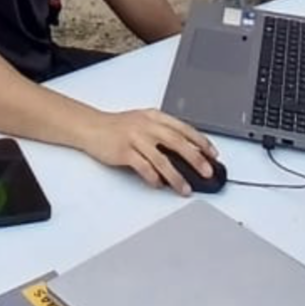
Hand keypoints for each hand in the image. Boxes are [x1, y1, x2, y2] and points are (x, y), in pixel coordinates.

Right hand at [79, 109, 218, 194]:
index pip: (183, 128)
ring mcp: (135, 138)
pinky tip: (158, 184)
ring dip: (176, 175)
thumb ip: (163, 133)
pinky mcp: (123, 151)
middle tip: (207, 171)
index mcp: (154, 117)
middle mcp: (146, 126)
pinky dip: (153, 177)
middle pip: (176, 142)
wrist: (91, 127)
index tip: (212, 153)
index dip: (200, 141)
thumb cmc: (118, 127)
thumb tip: (187, 152)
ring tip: (185, 189)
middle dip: (195, 158)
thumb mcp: (143, 122)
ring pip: (161, 158)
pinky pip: (143, 166)